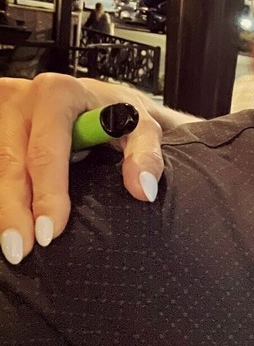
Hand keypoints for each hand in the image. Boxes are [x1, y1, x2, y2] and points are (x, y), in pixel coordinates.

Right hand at [0, 74, 164, 264]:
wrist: (99, 99)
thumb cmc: (120, 114)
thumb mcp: (143, 128)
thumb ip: (146, 155)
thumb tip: (144, 190)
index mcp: (58, 94)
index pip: (47, 152)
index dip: (48, 194)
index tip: (51, 232)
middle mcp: (21, 98)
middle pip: (11, 163)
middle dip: (14, 211)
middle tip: (22, 251)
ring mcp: (0, 112)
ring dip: (2, 209)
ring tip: (12, 247)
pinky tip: (5, 222)